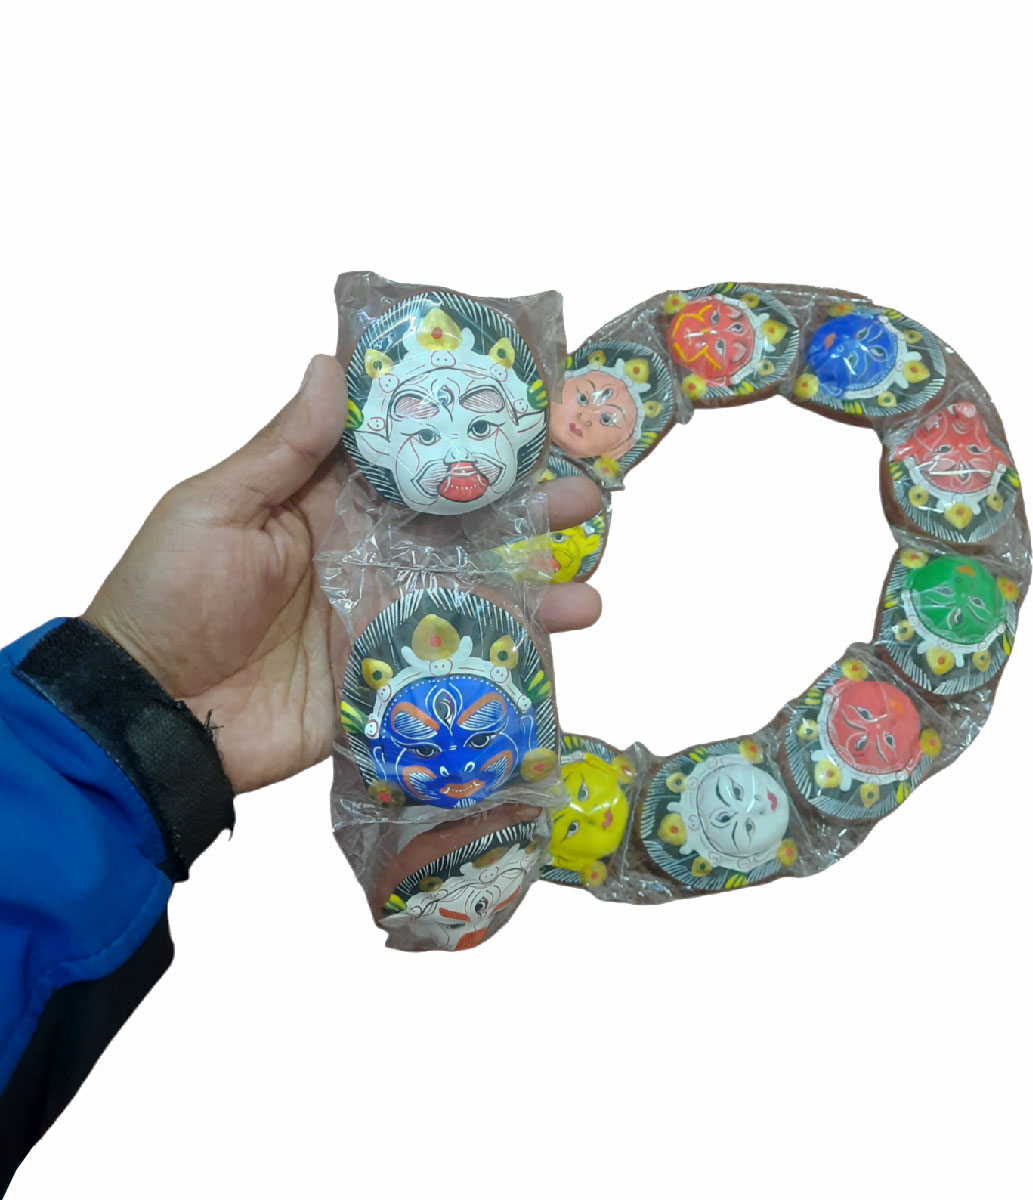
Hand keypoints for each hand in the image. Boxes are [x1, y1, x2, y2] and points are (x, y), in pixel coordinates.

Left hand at [83, 356, 602, 793]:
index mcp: (328, 504)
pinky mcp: (389, 678)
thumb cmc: (166, 597)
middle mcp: (368, 556)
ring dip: (535, 585)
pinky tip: (555, 644)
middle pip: (462, 525)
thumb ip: (283, 451)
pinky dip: (507, 655)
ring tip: (590, 581)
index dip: (467, 434)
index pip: (412, 458)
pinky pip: (455, 663)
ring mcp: (384, 619)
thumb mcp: (215, 509)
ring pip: (473, 593)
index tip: (529, 410)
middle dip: (527, 508)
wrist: (150, 715)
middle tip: (588, 491)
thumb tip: (330, 365)